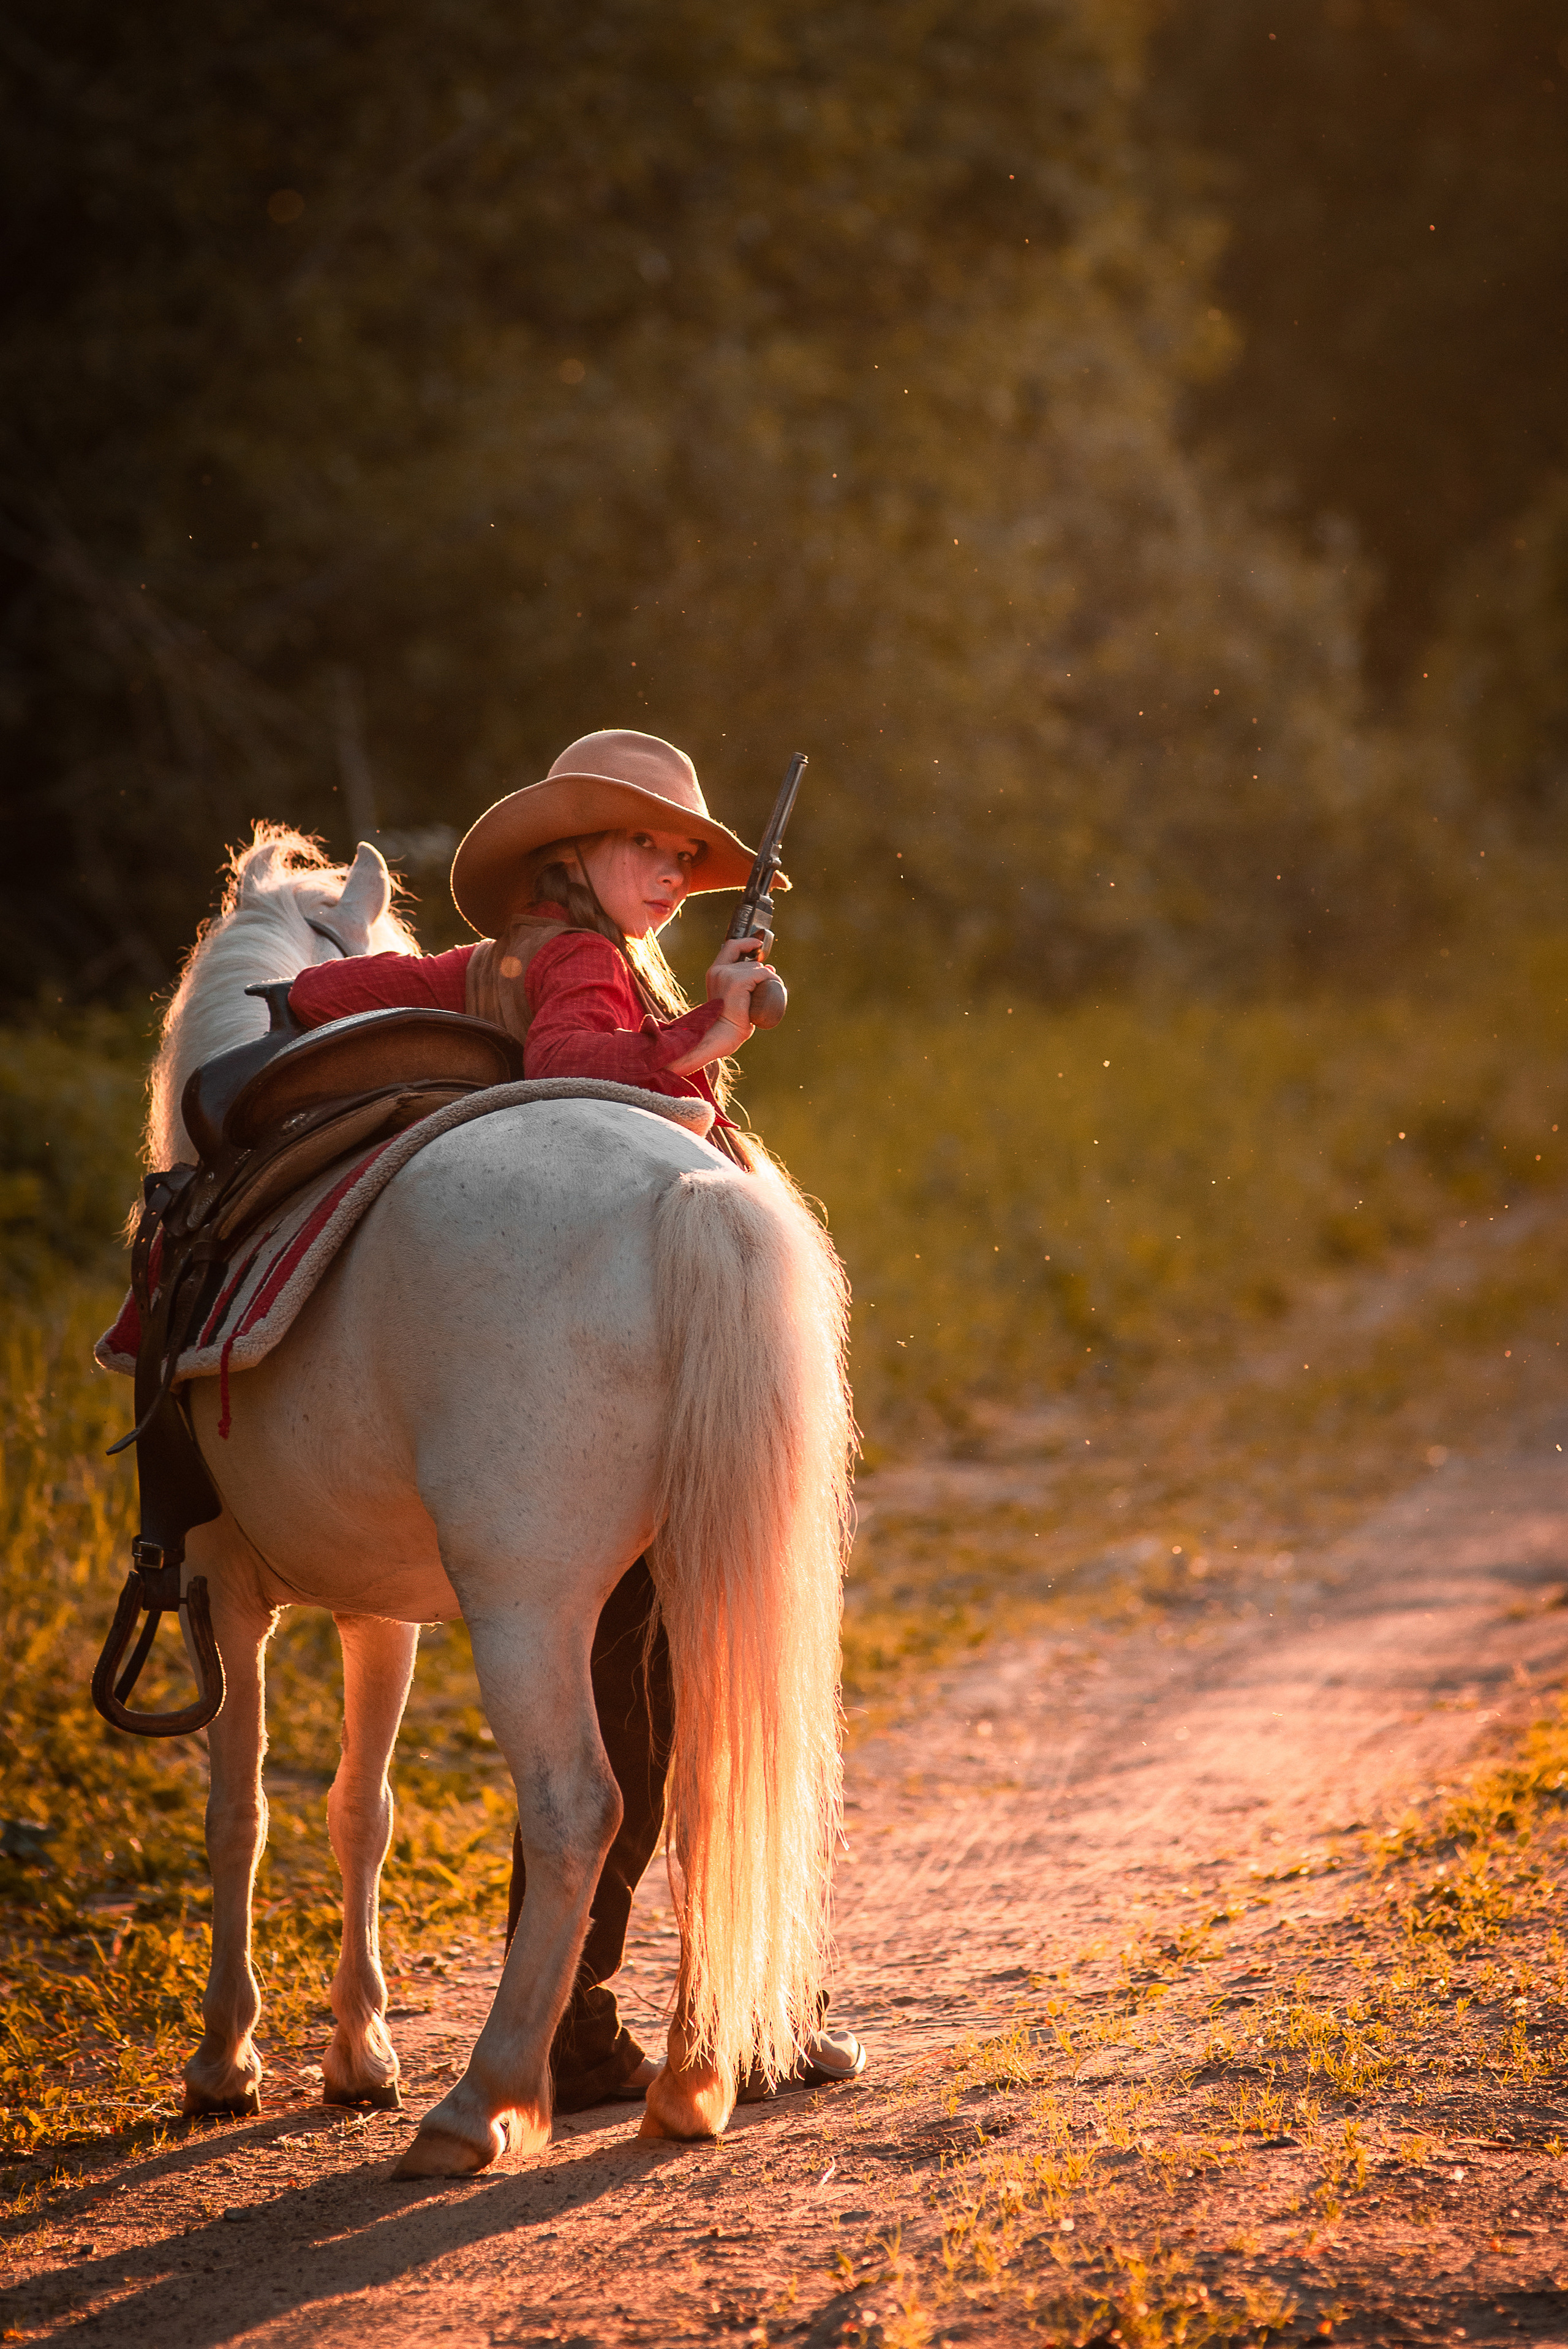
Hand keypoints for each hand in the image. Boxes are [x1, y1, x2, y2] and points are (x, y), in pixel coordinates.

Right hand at [667, 938, 775, 1072]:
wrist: (723, 1034)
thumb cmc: (730, 1022)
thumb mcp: (739, 997)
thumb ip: (748, 982)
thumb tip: (770, 968)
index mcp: (715, 973)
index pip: (731, 947)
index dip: (746, 943)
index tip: (758, 944)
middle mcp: (719, 971)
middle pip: (749, 962)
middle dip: (762, 973)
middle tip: (769, 985)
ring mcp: (727, 974)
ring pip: (757, 968)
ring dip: (769, 979)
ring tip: (769, 994)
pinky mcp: (737, 981)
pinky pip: (763, 974)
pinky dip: (772, 980)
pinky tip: (774, 990)